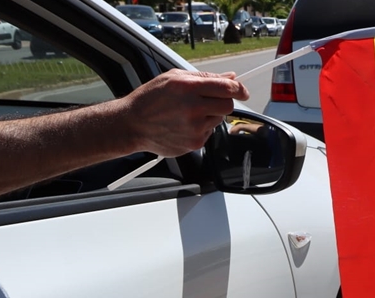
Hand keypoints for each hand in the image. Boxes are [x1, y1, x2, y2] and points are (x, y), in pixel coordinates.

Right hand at [119, 69, 248, 156]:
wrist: (132, 124)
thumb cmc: (151, 98)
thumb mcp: (174, 78)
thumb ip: (205, 77)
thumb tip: (231, 76)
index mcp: (188, 87)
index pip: (227, 88)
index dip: (239, 89)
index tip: (242, 91)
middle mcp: (193, 108)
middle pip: (228, 106)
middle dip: (223, 102)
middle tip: (209, 101)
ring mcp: (194, 128)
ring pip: (219, 119)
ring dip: (210, 115)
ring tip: (188, 113)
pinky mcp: (194, 143)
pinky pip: (209, 133)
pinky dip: (202, 128)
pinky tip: (184, 124)